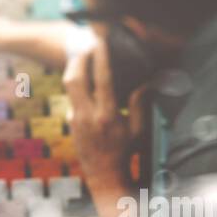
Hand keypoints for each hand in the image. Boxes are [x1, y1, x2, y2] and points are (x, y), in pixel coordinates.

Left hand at [63, 39, 146, 193]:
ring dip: (75, 68)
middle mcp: (86, 116)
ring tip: (84, 56)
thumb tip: (148, 82)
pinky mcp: (70, 123)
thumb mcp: (138, 130)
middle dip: (79, 58)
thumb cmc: (125, 152)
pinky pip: (71, 97)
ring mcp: (75, 120)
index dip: (101, 57)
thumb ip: (140, 104)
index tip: (102, 41)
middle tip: (87, 44)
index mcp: (106, 116)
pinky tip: (85, 77)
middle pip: (74, 78)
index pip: (101, 80)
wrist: (104, 176)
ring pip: (68, 86)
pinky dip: (77, 84)